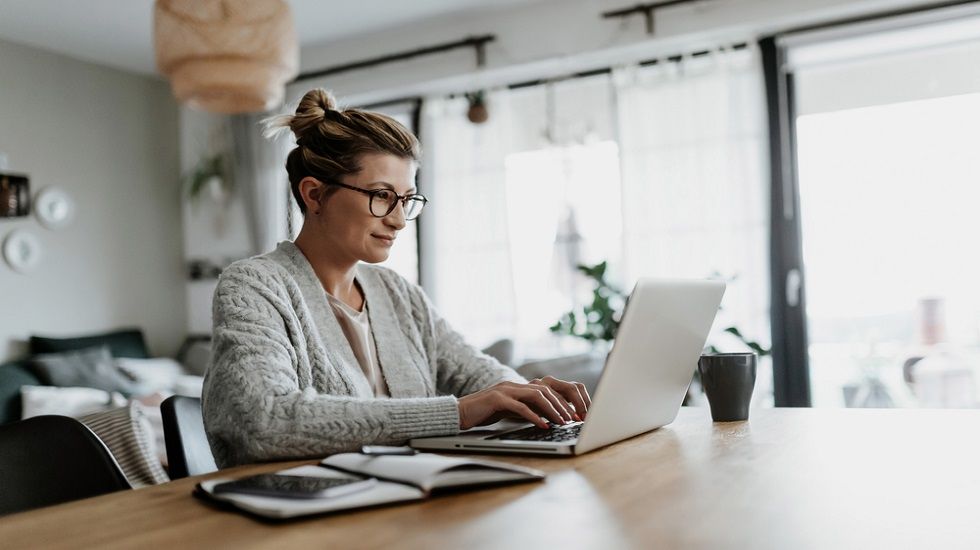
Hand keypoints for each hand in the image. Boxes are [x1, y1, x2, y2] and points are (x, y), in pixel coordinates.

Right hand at [457, 378, 591, 429]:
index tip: (573, 415)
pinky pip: (520, 407)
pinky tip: (543, 425)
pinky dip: (534, 416)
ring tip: (562, 422)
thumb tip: (546, 418)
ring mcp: (505, 390)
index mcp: (518, 387)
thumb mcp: (509, 411)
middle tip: (572, 419)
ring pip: (536, 396)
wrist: (459, 412)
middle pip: (545, 390)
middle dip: (561, 405)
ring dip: (552, 410)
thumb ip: (525, 410)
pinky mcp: (497, 399)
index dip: (561, 401)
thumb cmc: (484, 414)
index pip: (546, 389)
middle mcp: (513, 385)